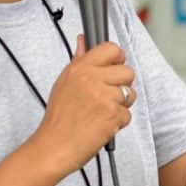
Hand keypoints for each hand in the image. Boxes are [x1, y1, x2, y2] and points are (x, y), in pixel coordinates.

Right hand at [32, 36, 135, 174]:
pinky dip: (118, 122)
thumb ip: (78, 59)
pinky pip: (128, 114)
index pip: (111, 49)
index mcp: (80, 67)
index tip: (113, 68)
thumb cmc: (58, 117)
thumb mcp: (64, 82)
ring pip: (131, 93)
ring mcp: (104, 96)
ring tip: (103, 112)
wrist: (54, 146)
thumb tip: (83, 39)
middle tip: (107, 96)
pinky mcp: (113, 115)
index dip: (117, 59)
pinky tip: (102, 125)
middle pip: (127, 71)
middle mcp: (92, 78)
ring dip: (121, 104)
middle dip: (122, 85)